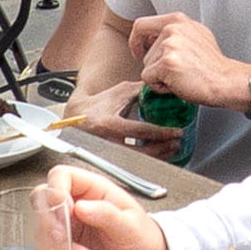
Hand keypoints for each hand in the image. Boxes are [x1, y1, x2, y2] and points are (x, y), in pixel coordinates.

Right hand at [32, 164, 175, 249]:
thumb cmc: (144, 240)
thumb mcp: (130, 226)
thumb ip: (106, 214)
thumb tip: (81, 207)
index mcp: (94, 189)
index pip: (62, 175)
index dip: (57, 191)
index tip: (67, 211)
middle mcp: (77, 203)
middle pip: (42, 200)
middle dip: (50, 222)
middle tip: (65, 239)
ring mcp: (69, 225)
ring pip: (41, 229)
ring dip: (58, 247)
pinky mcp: (65, 246)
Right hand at [63, 79, 181, 156]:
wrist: (73, 119)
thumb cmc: (96, 105)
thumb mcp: (117, 94)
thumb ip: (138, 91)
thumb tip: (160, 86)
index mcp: (109, 124)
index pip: (141, 131)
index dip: (161, 133)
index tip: (177, 132)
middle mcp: (107, 141)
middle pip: (141, 152)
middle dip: (163, 149)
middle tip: (177, 143)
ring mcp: (107, 154)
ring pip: (137, 161)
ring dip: (158, 156)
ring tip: (171, 149)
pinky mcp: (108, 160)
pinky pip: (131, 163)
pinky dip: (147, 160)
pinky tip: (158, 155)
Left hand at [125, 13, 249, 110]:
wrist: (226, 81)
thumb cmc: (212, 65)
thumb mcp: (196, 36)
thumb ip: (175, 32)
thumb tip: (153, 38)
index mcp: (177, 20)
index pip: (141, 25)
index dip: (136, 40)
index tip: (139, 51)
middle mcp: (172, 29)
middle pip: (145, 51)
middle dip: (155, 66)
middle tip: (175, 72)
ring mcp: (169, 45)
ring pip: (146, 66)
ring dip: (158, 76)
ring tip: (180, 77)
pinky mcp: (167, 64)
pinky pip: (148, 79)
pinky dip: (159, 87)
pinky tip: (177, 84)